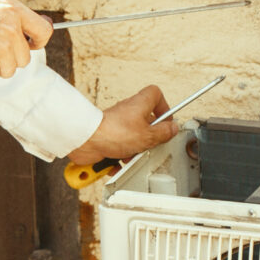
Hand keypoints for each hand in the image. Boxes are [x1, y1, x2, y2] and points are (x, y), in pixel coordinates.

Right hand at [0, 0, 51, 80]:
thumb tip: (22, 23)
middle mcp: (12, 29)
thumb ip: (7, 12)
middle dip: (7, 58)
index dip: (37, 42)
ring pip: (7, 70)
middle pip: (24, 59)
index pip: (44, 32)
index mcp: (14, 9)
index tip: (28, 45)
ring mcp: (1, 46)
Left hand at [67, 85, 181, 164]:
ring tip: (130, 158)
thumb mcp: (147, 136)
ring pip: (132, 138)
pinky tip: (116, 164)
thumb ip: (163, 132)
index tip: (166, 122)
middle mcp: (127, 112)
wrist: (87, 141)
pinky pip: (117, 149)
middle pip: (145, 122)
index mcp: (139, 104)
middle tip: (149, 146)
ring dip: (132, 152)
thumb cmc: (113, 132)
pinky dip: (117, 159)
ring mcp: (116, 125)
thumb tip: (173, 129)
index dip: (164, 107)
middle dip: (148, 139)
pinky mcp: (106, 138)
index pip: (155, 94)